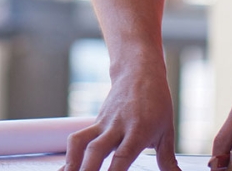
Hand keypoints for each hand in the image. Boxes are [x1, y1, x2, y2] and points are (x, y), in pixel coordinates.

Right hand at [62, 68, 179, 170]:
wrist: (139, 70)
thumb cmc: (156, 100)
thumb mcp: (166, 129)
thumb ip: (167, 159)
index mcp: (138, 131)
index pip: (122, 157)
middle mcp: (118, 127)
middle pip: (96, 151)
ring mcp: (104, 123)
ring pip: (81, 143)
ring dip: (71, 163)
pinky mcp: (96, 122)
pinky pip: (78, 139)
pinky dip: (69, 156)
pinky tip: (64, 170)